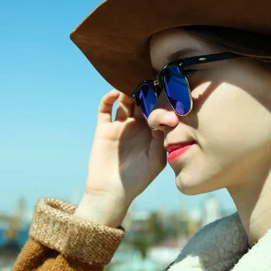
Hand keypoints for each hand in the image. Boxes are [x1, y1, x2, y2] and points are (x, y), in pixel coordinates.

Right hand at [76, 89, 166, 226]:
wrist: (112, 191)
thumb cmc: (138, 178)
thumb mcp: (156, 158)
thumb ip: (161, 137)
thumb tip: (167, 115)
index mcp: (152, 132)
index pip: (157, 109)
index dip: (160, 99)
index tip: (163, 89)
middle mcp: (137, 127)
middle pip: (141, 102)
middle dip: (144, 91)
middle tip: (147, 79)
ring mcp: (120, 126)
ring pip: (124, 102)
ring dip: (128, 91)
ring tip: (132, 84)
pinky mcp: (104, 129)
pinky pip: (105, 109)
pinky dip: (108, 98)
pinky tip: (114, 94)